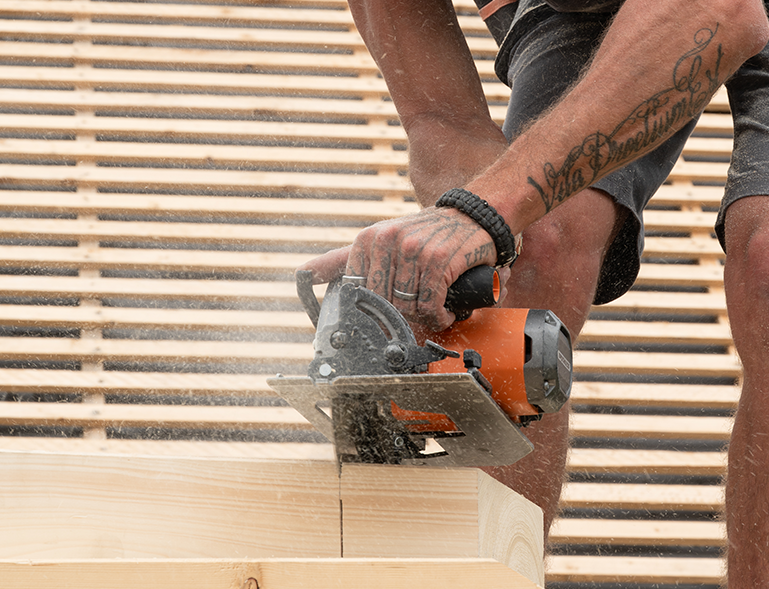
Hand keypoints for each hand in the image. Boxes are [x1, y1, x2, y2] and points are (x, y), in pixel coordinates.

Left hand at [344, 206, 500, 330]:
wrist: (471, 217)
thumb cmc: (425, 234)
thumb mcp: (381, 240)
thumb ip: (342, 259)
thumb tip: (305, 273)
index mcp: (368, 239)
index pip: (358, 292)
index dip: (373, 311)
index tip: (384, 318)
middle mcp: (387, 240)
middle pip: (383, 304)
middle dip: (402, 317)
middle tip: (417, 312)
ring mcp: (413, 249)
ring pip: (407, 307)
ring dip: (424, 318)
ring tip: (433, 310)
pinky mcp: (439, 259)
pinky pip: (431, 304)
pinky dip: (439, 316)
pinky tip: (445, 312)